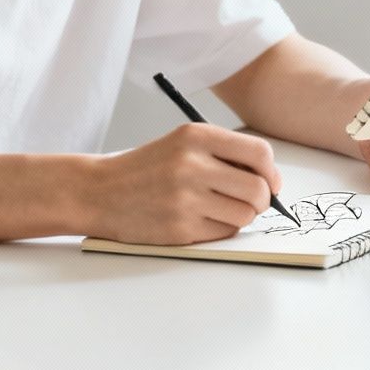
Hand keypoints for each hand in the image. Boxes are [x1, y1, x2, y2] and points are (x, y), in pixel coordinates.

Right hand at [85, 123, 281, 244]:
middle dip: (262, 200)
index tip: (270, 182)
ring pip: (244, 215)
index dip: (271, 172)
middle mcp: (191, 164)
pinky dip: (220, 230)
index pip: (259, 153)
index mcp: (196, 136)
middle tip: (251, 202)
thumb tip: (270, 179)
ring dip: (241, 217)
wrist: (98, 191)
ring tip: (221, 210)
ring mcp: (184, 198)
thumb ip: (225, 153)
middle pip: (257, 189)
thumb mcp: (183, 143)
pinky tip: (201, 220)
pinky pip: (222, 233)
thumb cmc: (147, 168)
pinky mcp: (178, 228)